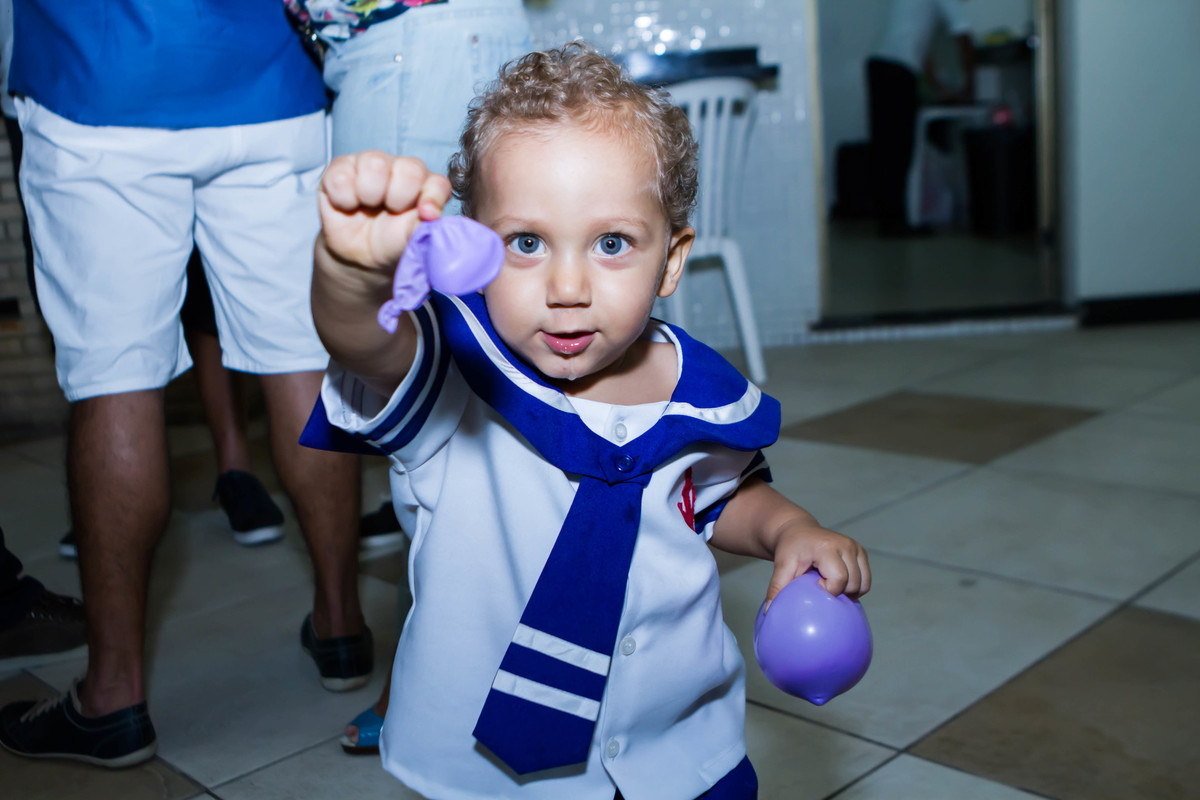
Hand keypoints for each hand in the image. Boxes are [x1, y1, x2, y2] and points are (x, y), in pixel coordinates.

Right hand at [318, 150, 451, 275]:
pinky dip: (343, 198)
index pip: (438, 183)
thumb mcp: (408, 240)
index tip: (426, 215)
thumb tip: (430, 216)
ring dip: (369, 194)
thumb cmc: (389, 242)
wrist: (356, 254)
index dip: (433, 198)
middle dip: (399, 197)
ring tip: (365, 207)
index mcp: (426, 186)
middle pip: (410, 169)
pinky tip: (347, 205)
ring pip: (375, 163)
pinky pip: (341, 176)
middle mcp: (401, 168)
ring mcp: (371, 162)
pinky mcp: (341, 166)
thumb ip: (422, 227)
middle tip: (390, 212)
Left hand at [765, 521, 870, 609]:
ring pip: (863, 583)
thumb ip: (777, 588)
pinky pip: (866, 579)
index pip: (839, 579)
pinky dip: (856, 586)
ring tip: (831, 587)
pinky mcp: (860, 551)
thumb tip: (770, 612)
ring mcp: (855, 547)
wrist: (797, 530)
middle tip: (822, 588)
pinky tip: (840, 585)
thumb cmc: (790, 549)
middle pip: (853, 583)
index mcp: (826, 547)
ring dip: (849, 591)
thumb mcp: (781, 566)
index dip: (829, 590)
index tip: (815, 585)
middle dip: (839, 593)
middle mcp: (845, 545)